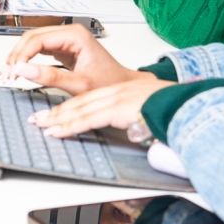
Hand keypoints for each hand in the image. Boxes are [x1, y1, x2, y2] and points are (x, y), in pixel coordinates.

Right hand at [1, 23, 139, 93]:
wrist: (124, 89)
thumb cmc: (110, 84)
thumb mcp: (79, 85)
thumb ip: (49, 77)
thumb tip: (23, 69)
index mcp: (75, 35)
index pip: (37, 39)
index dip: (21, 55)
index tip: (12, 71)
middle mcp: (69, 33)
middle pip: (32, 37)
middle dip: (17, 55)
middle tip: (6, 74)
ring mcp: (66, 40)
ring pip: (33, 42)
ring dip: (20, 57)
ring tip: (9, 73)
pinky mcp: (64, 49)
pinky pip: (39, 50)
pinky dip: (28, 60)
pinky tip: (21, 70)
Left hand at [29, 74, 172, 138]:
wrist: (184, 104)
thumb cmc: (172, 108)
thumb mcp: (150, 111)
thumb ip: (138, 119)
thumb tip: (137, 133)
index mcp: (123, 91)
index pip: (90, 98)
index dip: (71, 106)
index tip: (56, 113)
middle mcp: (116, 92)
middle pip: (80, 101)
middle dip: (56, 111)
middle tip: (39, 119)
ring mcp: (115, 99)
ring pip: (79, 110)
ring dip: (57, 119)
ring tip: (41, 126)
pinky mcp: (115, 109)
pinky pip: (86, 119)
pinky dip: (68, 126)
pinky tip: (56, 131)